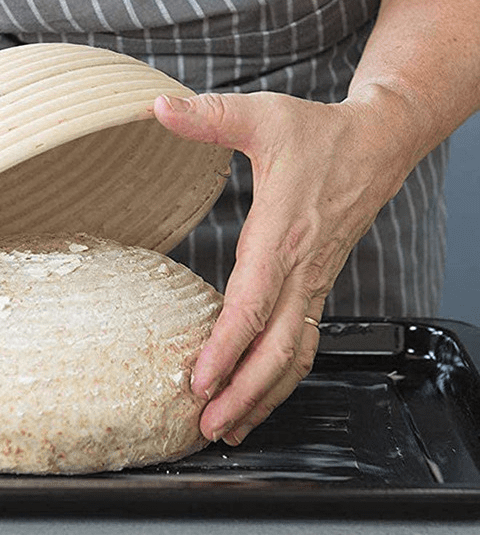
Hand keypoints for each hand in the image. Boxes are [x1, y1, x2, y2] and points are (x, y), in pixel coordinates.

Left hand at [154, 89, 416, 444]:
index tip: (197, 382)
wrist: (378, 142)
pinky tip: (258, 391)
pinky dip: (280, 374)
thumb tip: (155, 106)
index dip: (225, 348)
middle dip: (243, 393)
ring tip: (229, 428)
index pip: (252, 304)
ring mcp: (315, 281)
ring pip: (295, 354)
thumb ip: (209, 116)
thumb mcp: (262, 115)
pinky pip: (302, 340)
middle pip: (277, 349)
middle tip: (207, 427)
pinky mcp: (318, 284)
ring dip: (263, 395)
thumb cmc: (318, 131)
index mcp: (282, 234)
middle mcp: (302, 268)